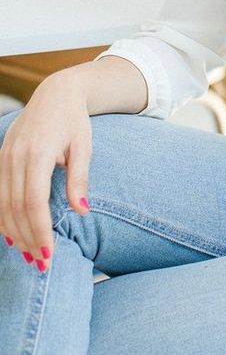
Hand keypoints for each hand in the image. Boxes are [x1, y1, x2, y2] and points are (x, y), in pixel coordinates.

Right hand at [0, 73, 91, 271]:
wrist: (55, 94)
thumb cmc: (74, 121)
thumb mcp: (83, 146)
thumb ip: (79, 178)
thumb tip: (82, 211)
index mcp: (38, 153)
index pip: (34, 201)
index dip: (40, 229)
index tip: (49, 253)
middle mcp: (16, 157)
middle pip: (16, 208)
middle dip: (28, 238)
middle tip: (41, 263)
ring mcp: (4, 158)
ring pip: (3, 205)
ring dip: (14, 233)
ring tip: (30, 254)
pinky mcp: (0, 159)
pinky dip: (5, 217)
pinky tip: (14, 235)